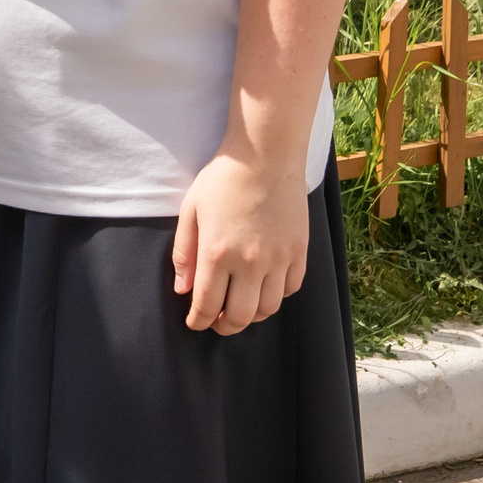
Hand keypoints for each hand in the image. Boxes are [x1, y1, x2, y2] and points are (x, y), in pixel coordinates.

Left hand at [171, 149, 308, 335]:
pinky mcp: (299, 252)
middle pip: (241, 316)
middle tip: (216, 323)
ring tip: (239, 307)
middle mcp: (250, 263)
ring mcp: (279, 259)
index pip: (208, 304)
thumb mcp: (190, 211)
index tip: (194, 324)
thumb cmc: (222, 180)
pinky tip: (264, 288)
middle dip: (225, 326)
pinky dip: (276, 296)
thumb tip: (182, 289)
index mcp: (217, 253)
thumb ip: (184, 253)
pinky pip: (290, 289)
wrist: (265, 156)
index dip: (199, 321)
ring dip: (252, 315)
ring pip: (268, 308)